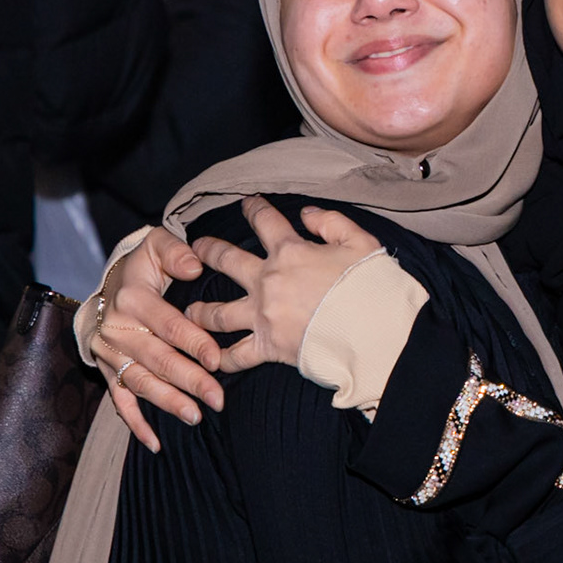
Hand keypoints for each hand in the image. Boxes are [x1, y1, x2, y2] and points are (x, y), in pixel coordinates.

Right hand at [88, 227, 220, 451]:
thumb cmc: (143, 264)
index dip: (193, 342)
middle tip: (217, 399)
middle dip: (188, 381)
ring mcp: (109, 352)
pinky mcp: (105, 368)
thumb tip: (195, 265)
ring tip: (195, 416)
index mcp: (133, 298)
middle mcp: (117, 328)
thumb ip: (176, 251)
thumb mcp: (156, 245)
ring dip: (167, 402)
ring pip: (139, 382)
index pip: (168, 325)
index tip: (218, 359)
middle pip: (157, 359)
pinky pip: (119, 399)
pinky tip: (155, 442)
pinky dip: (135, 422)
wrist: (108, 281)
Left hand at [185, 196, 384, 374]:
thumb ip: (331, 222)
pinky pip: (236, 355)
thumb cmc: (370, 284)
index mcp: (290, 252)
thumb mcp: (360, 241)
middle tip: (197, 248)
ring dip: (200, 310)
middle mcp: (268, 281)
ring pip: (218, 312)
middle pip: (227, 261)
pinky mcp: (268, 346)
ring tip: (189, 310)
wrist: (373, 329)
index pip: (266, 222)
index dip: (255, 209)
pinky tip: (211, 359)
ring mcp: (263, 315)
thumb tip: (306, 214)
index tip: (247, 203)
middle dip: (208, 251)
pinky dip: (222, 358)